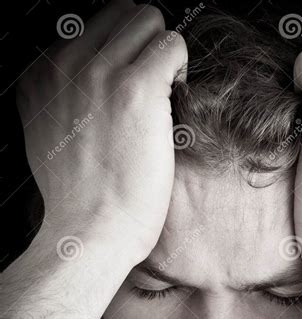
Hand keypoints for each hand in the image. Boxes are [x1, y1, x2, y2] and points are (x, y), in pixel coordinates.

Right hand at [16, 0, 186, 260]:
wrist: (91, 232)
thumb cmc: (81, 200)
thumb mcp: (50, 141)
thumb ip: (62, 102)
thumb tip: (87, 85)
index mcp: (40, 78)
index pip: (89, 28)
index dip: (118, 54)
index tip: (127, 84)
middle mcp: (64, 66)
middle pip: (120, 14)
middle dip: (143, 45)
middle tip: (151, 86)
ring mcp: (98, 74)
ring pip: (148, 20)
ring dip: (163, 53)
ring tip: (163, 94)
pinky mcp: (136, 89)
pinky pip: (172, 43)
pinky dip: (180, 67)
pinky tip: (173, 100)